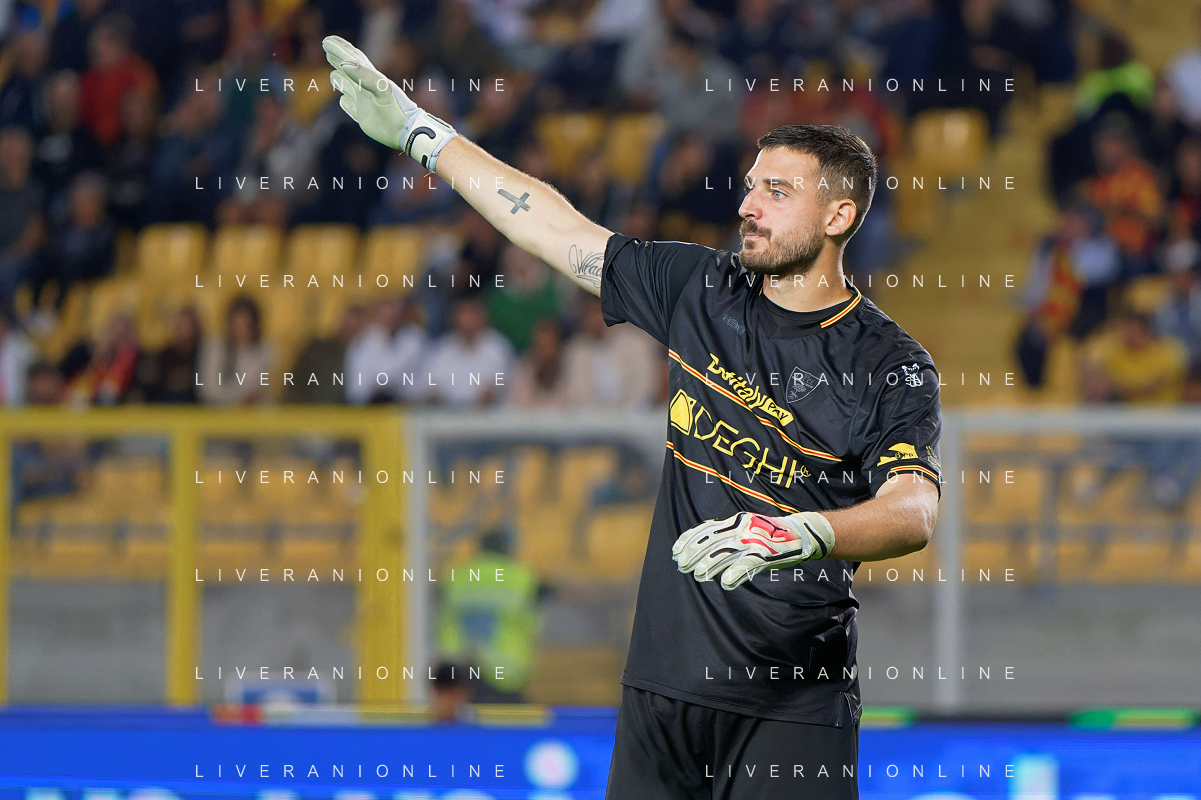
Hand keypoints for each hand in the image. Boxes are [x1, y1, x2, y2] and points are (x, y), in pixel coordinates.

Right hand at [322, 35, 457, 168]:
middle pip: (348, 69)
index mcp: (369, 78)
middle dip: (337, 57)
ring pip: (347, 86)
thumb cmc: (395, 110)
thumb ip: (364, 76)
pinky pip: (351, 107)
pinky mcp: (364, 117)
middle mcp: (365, 88)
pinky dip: (346, 102)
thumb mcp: (381, 90)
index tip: (327, 40)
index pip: (352, 59)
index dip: (339, 49)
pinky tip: (344, 101)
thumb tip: (344, 64)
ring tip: (334, 74)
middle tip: (327, 47)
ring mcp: (364, 102)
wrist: (406, 132)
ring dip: (339, 79)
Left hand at [672, 511, 834, 590]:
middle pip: (712, 541)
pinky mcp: (767, 554)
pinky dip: (735, 573)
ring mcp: (754, 541)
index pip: (706, 529)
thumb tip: (704, 544)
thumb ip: (728, 535)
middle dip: (694, 553)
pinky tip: (725, 583)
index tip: (675, 551)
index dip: (689, 540)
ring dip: (709, 565)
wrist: (801, 534)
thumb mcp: (746, 528)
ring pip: (726, 552)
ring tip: (698, 575)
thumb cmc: (770, 534)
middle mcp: (742, 529)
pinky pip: (748, 564)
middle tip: (681, 566)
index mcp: (736, 521)